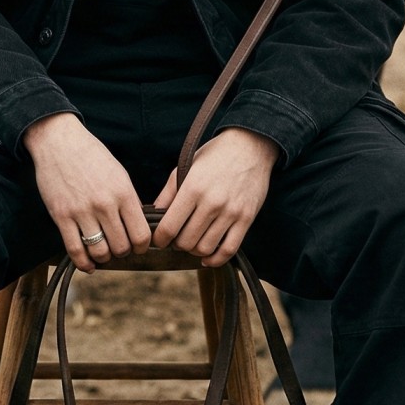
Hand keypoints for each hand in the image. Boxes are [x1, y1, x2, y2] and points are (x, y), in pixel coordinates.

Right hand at [22, 113, 150, 271]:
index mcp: (123, 192)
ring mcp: (82, 212)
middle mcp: (104, 204)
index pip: (141, 234)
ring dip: (104, 257)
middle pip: (122, 247)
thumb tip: (138, 225)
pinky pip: (75, 250)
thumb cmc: (90, 155)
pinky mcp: (61, 217)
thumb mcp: (118, 173)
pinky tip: (89, 264)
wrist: (58, 142)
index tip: (139, 246)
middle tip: (120, 248)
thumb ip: (128, 199)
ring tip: (104, 252)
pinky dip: (84, 263)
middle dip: (123, 252)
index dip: (142, 246)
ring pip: (100, 252)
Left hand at [151, 127, 280, 266]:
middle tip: (176, 239)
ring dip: (195, 251)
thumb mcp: (186, 166)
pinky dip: (216, 259)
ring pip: (205, 248)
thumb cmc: (215, 155)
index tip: (159, 240)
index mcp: (193, 188)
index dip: (160, 239)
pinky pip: (229, 249)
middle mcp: (212, 202)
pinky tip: (208, 257)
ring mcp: (231, 212)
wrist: (251, 146)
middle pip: (186, 241)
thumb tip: (153, 214)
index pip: (169, 226)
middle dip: (177, 244)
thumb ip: (169, 192)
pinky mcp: (246, 218)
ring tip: (192, 242)